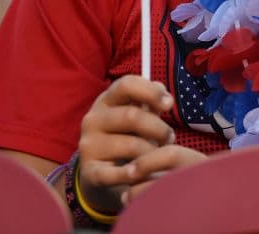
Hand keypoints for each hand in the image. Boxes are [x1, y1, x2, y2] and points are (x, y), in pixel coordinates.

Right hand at [76, 75, 206, 211]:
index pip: (126, 84)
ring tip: (159, 157)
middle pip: (132, 116)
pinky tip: (145, 173)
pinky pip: (119, 173)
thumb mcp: (137, 115)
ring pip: (131, 145)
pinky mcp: (90, 172)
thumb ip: (151, 101)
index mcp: (105, 100)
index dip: (151, 91)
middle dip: (158, 128)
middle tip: (170, 138)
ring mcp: (89, 146)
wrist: (101, 173)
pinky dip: (137, 173)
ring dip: (153, 152)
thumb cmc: (127, 136)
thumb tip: (166, 99)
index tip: (169, 104)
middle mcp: (93, 120)